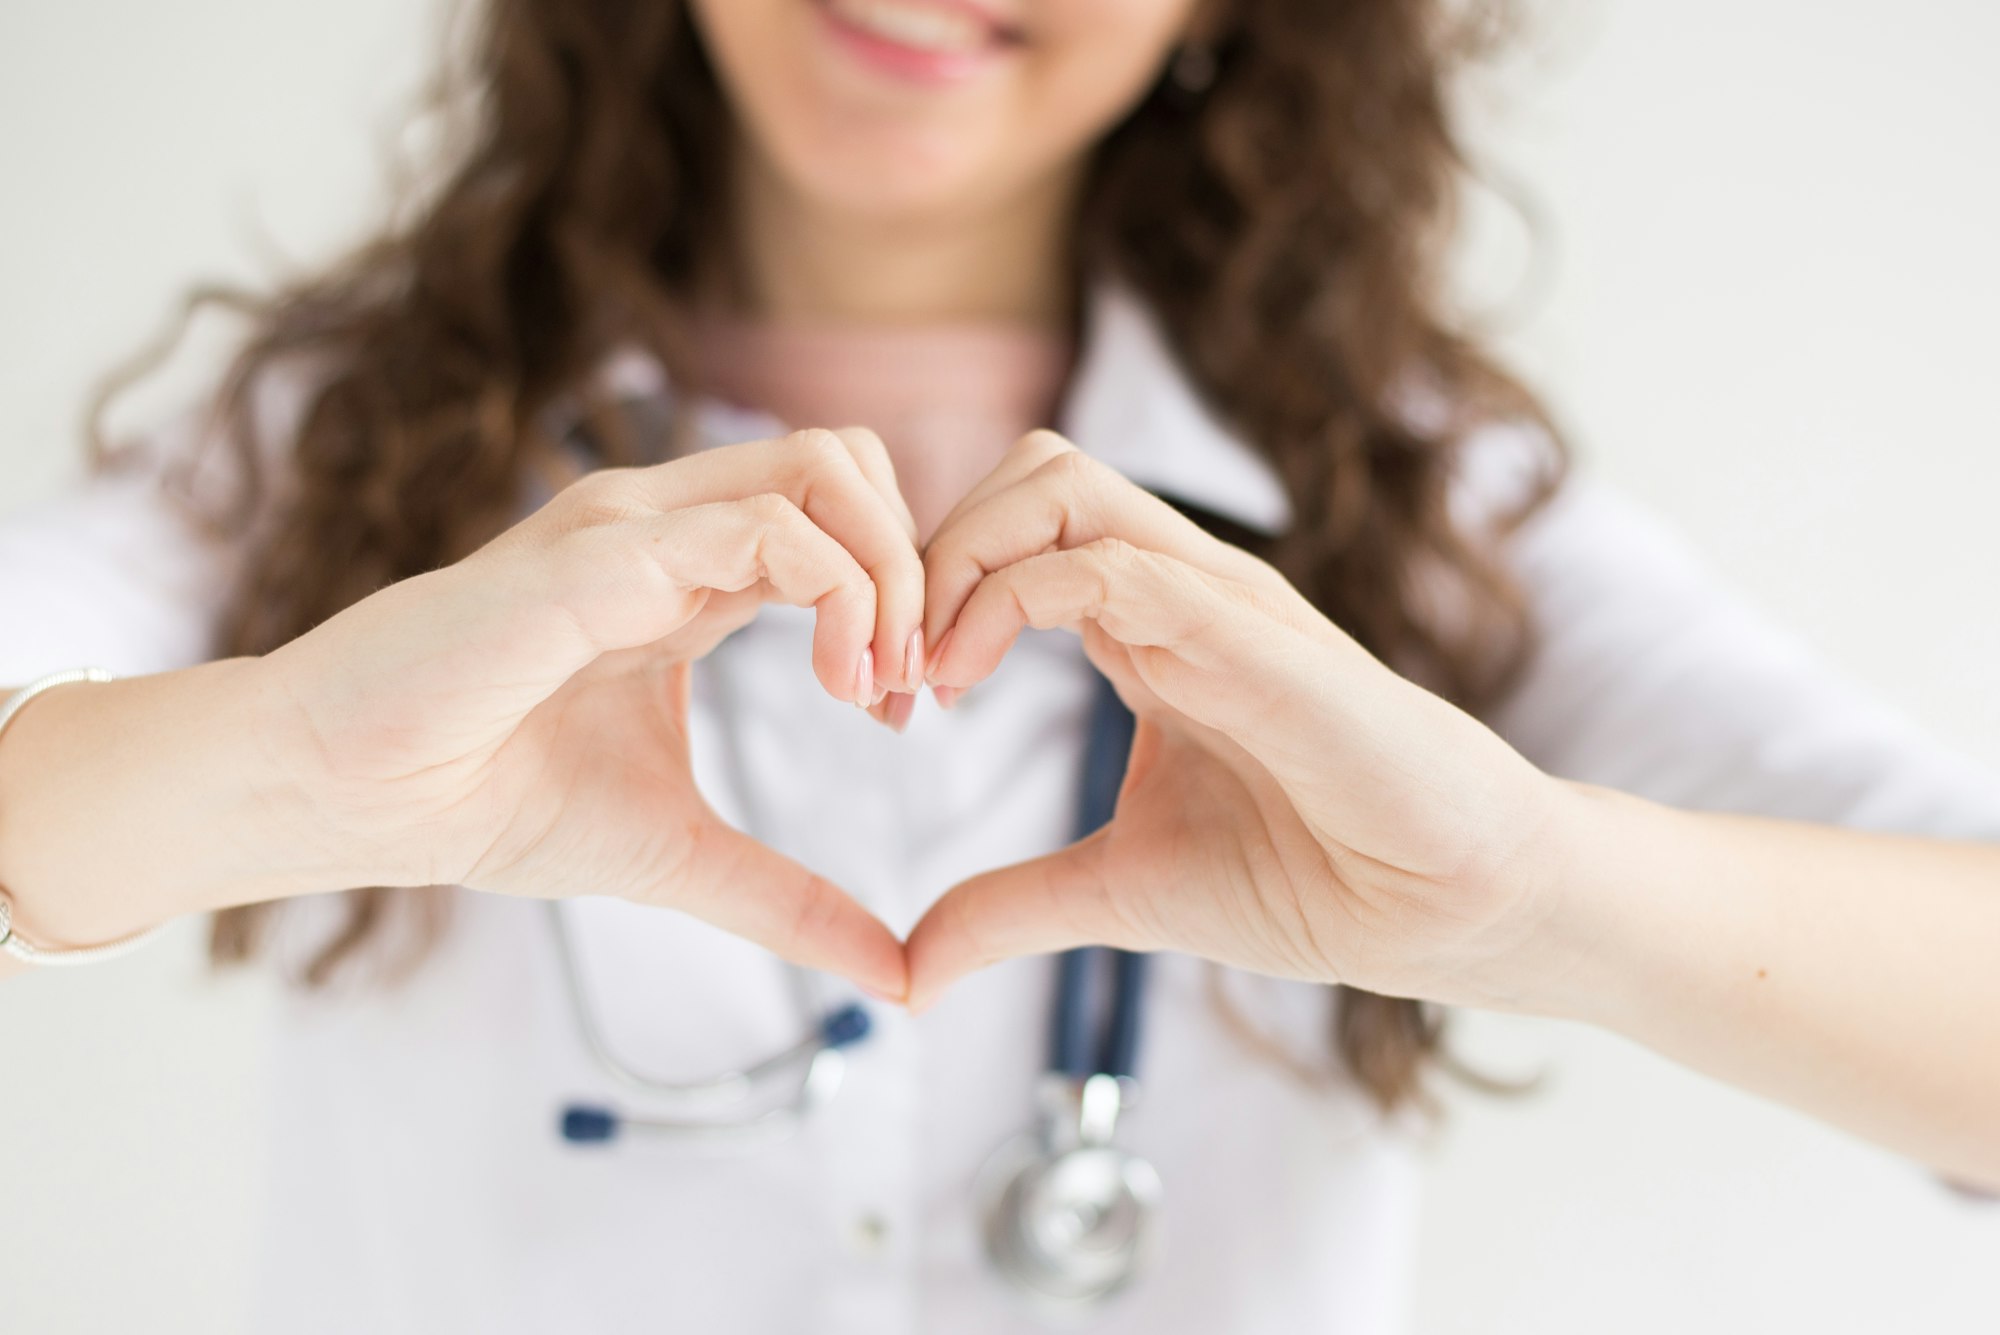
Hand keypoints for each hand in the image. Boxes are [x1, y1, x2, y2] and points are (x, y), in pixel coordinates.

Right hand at [256, 428, 924, 997]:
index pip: (841, 521)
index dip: (903, 599)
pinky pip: (761, 526)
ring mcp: (637, 527)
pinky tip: (836, 682)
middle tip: (907, 687)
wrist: (354, 801)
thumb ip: (791, 902)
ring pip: (825, 469)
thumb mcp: (682, 855)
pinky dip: (838, 592)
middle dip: (918, 566)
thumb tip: (897, 977)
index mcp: (691, 572)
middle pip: (851, 463)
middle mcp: (672, 525)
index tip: (900, 709)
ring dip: (891, 572)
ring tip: (873, 686)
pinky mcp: (601, 555)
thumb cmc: (491, 805)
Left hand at [904, 431, 1573, 1011]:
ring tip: (919, 676)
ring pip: (1056, 485)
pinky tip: (966, 684)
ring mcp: (1217, 599)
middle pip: (1027, 472)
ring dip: (954, 563)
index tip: (881, 698)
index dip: (927, 593)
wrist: (1449, 908)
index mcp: (1149, 626)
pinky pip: (1110, 562)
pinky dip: (1007, 602)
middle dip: (928, 550)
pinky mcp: (1253, 634)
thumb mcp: (1121, 893)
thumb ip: (1013, 906)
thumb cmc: (1316, 879)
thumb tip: (912, 967)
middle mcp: (1179, 589)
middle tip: (884, 671)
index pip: (1014, 531)